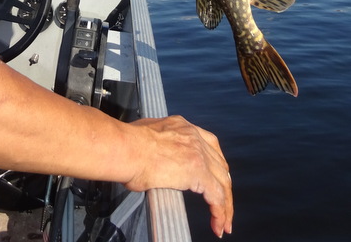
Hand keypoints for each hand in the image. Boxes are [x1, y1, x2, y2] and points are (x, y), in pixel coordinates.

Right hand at [124, 115, 232, 237]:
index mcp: (182, 126)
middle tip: (222, 202)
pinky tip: (218, 224)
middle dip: (223, 185)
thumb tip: (151, 153)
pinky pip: (217, 197)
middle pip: (220, 164)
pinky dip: (220, 213)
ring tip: (223, 222)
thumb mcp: (146, 133)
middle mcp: (194, 137)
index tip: (215, 176)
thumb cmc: (128, 144)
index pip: (209, 144)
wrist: (128, 149)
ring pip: (222, 182)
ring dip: (225, 204)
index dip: (215, 163)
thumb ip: (157, 143)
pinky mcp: (198, 173)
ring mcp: (198, 154)